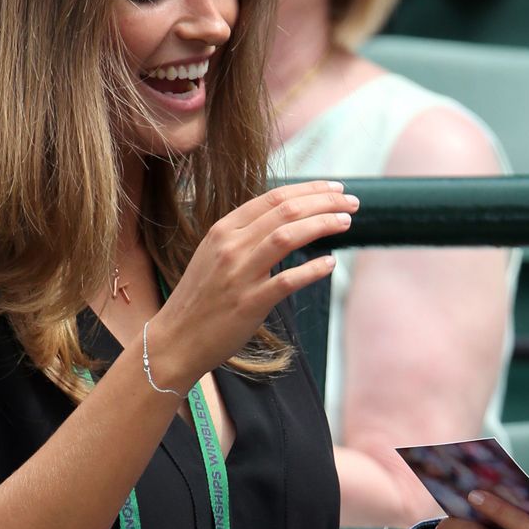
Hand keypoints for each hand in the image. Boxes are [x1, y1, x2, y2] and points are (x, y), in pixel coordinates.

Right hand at [147, 181, 358, 390]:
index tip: (335, 189)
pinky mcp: (249, 303)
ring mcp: (239, 274)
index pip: (274, 198)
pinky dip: (312, 270)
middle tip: (352, 202)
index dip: (310, 189)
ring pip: (288, 236)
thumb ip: (245, 237)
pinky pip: (287, 280)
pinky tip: (330, 264)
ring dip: (322, 224)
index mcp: (223, 230)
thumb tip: (284, 221)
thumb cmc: (200, 299)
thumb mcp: (214, 256)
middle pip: (286, 211)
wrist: (175, 339)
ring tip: (346, 222)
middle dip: (325, 202)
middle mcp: (231, 246)